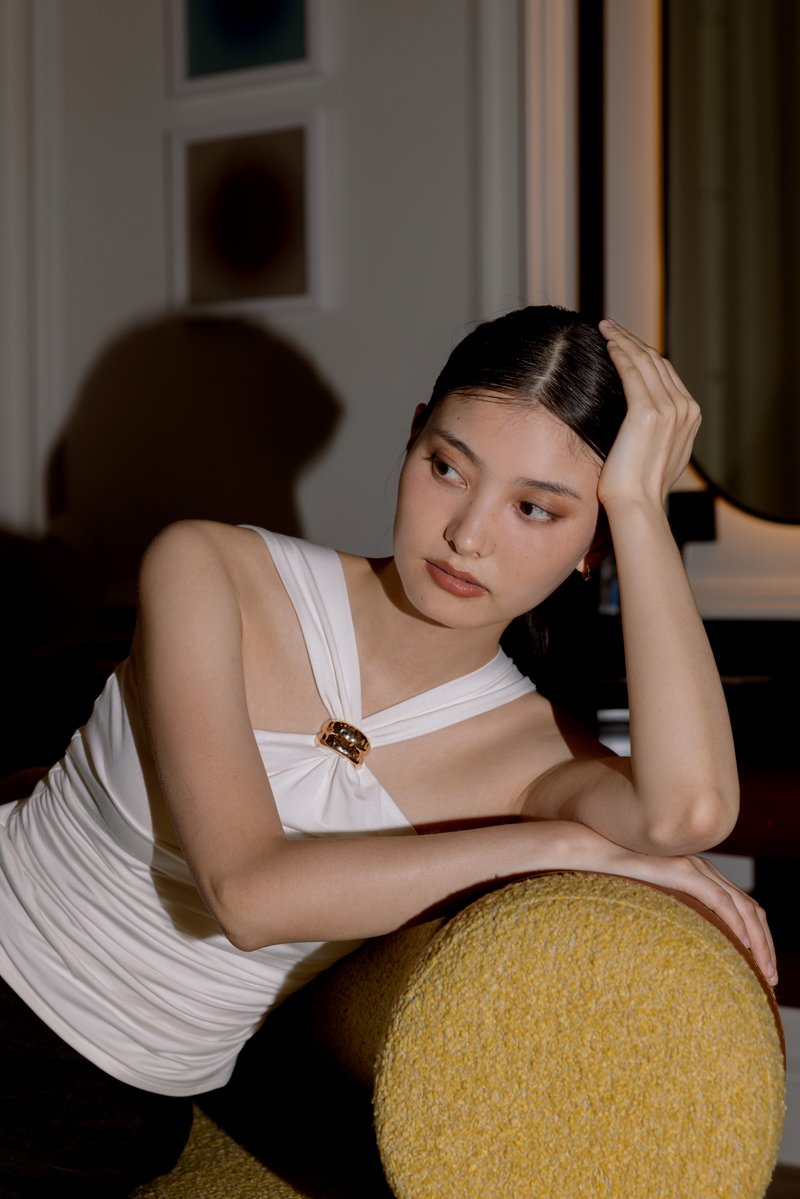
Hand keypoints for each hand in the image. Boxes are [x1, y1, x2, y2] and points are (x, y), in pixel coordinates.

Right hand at [593, 838, 776, 984]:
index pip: (740, 906)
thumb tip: (676, 947)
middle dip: (766, 944)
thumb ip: (669, 913)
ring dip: (760, 942)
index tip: (760, 968)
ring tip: (764, 971)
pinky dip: (738, 925)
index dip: (757, 936)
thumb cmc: (611, 878)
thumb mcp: (649, 899)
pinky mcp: (684, 870)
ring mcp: (695, 866)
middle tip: (771, 978)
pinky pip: (721, 901)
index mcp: (697, 874)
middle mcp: (703, 868)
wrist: (589, 852)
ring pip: (743, 907)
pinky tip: (745, 946)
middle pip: (750, 908)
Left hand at [597, 318, 700, 508]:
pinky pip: (632, 373)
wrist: (637, 504)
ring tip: (606, 328)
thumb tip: (647, 422)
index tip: (624, 343)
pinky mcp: (647, 412)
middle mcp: (684, 408)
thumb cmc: (639, 486)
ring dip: (624, 341)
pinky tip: (608, 344)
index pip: (666, 373)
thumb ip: (661, 431)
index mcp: (690, 416)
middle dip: (633, 341)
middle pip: (657, 362)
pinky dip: (620, 354)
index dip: (644, 354)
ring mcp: (669, 409)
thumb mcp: (659, 453)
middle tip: (611, 327)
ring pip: (645, 362)